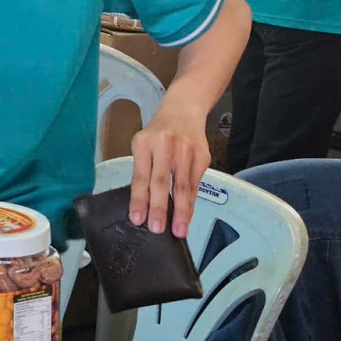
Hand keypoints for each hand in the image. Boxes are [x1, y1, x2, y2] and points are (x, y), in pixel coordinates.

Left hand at [128, 99, 211, 237]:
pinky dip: (190, 202)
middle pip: (161, 182)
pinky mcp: (202, 157)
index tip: (138, 219)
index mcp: (144, 143)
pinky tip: (187, 215)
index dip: (139, 200)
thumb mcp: (143, 144)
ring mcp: (186, 151)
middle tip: (157, 229)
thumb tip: (143, 204)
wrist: (184, 110)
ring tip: (178, 230)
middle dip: (159, 209)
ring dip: (181, 211)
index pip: (141, 177)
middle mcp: (165, 146)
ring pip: (183, 187)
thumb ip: (143, 170)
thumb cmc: (158, 132)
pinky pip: (195, 184)